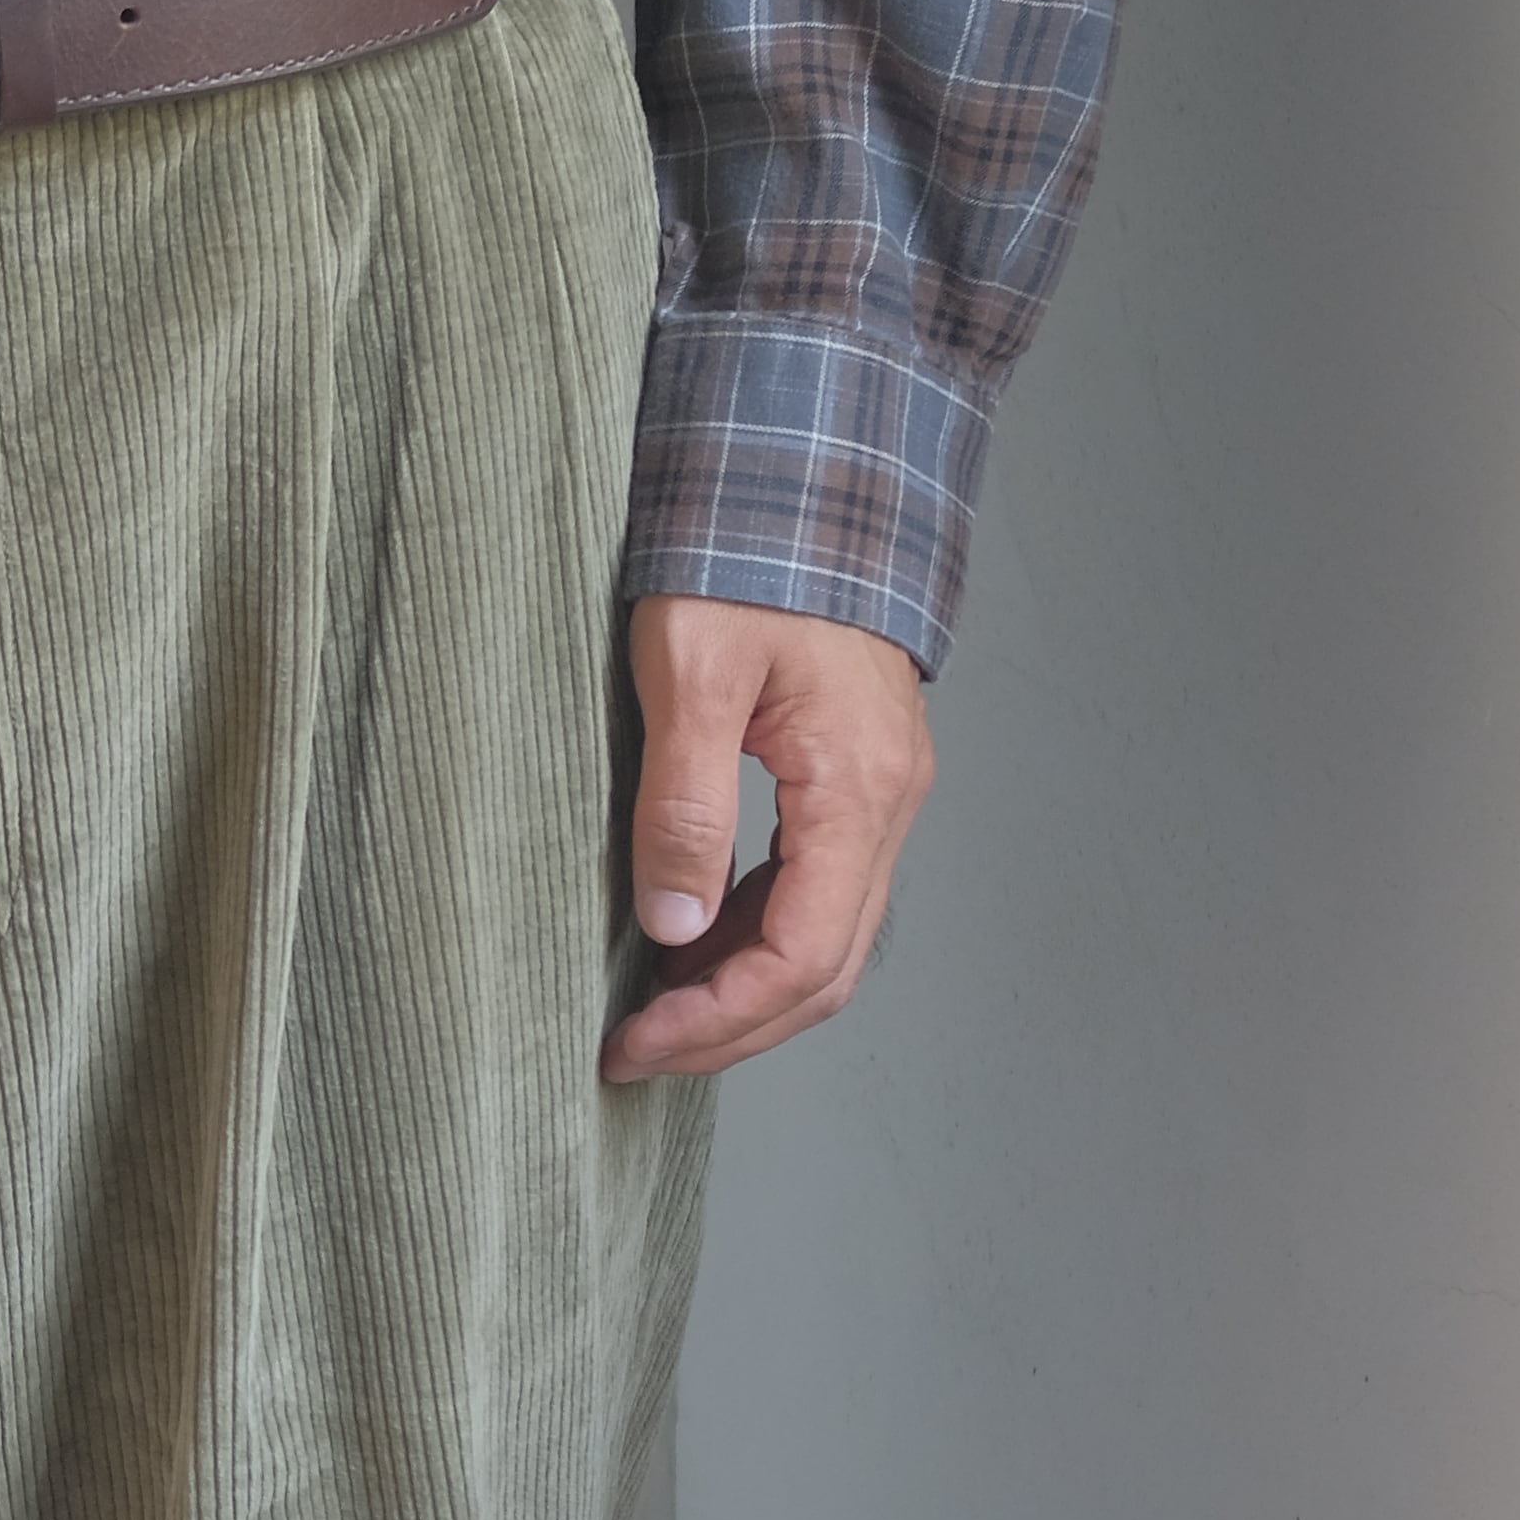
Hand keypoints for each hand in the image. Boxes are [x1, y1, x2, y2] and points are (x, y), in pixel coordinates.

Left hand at [601, 594, 934, 1082]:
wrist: (803, 466)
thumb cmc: (746, 549)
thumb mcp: (692, 669)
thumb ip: (686, 801)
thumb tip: (674, 927)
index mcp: (858, 787)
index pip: (801, 957)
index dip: (717, 1020)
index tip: (634, 1042)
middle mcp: (887, 802)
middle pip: (823, 970)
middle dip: (729, 1029)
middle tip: (633, 1053)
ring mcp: (877, 793)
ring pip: (823, 940)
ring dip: (741, 990)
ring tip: (649, 1011)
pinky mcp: (851, 779)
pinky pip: (812, 891)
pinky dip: (751, 937)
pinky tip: (685, 943)